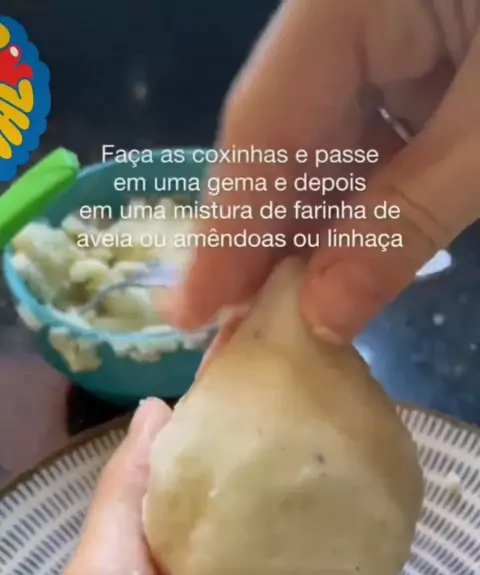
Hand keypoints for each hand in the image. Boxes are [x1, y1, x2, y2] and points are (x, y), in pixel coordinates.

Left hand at [0, 399, 370, 574]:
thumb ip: (133, 495)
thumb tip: (160, 408)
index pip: (192, 492)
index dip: (214, 431)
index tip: (245, 361)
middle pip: (253, 512)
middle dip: (274, 448)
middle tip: (304, 366)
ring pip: (305, 541)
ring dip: (320, 481)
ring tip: (341, 397)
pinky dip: (363, 532)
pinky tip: (373, 468)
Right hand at [166, 0, 479, 340]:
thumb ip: (408, 218)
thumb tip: (322, 315)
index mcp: (342, 2)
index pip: (260, 130)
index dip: (226, 233)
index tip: (191, 314)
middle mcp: (340, 15)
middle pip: (282, 142)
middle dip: (268, 243)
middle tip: (239, 335)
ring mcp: (380, 27)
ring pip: (326, 145)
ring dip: (318, 233)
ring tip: (290, 316)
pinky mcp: (415, 49)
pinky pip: (371, 134)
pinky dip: (366, 202)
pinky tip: (351, 260)